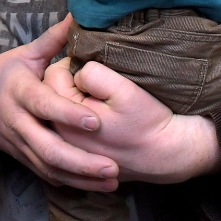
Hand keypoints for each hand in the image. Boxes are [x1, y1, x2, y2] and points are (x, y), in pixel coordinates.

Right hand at [0, 17, 118, 190]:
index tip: (96, 122)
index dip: (68, 114)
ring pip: (48, 167)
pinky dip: (68, 182)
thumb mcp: (26, 53)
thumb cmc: (4, 72)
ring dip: (80, 178)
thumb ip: (54, 39)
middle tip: (113, 167)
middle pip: (48, 148)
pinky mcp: (20, 156)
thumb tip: (77, 14)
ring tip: (111, 182)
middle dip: (81, 162)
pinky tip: (93, 186)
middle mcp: (18, 121)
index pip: (44, 105)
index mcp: (20, 91)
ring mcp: (18, 143)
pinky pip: (45, 174)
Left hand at [45, 59, 220, 183]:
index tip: (94, 66)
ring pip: (59, 110)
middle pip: (52, 94)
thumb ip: (93, 75)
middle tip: (96, 82)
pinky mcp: (80, 156)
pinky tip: (97, 117)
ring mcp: (69, 150)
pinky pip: (69, 127)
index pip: (53, 75)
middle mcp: (61, 138)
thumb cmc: (148, 121)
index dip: (72, 63)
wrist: (168, 156)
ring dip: (72, 99)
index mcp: (66, 120)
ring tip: (98, 99)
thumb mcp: (124, 89)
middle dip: (69, 81)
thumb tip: (77, 72)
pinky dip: (77, 117)